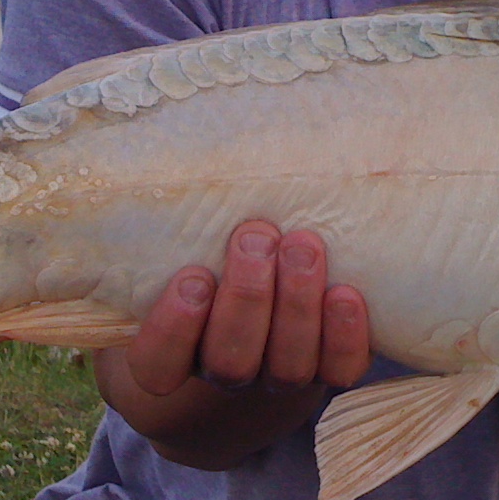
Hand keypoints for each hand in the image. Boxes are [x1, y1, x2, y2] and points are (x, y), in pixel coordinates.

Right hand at [95, 221, 371, 468]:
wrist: (278, 289)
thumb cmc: (217, 252)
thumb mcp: (184, 240)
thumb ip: (179, 217)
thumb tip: (152, 126)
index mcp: (176, 350)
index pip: (157, 364)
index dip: (172, 330)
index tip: (192, 277)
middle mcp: (227, 368)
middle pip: (229, 360)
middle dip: (246, 296)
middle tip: (256, 236)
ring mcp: (280, 373)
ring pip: (286, 365)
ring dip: (296, 304)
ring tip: (303, 246)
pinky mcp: (331, 368)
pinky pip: (339, 369)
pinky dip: (344, 335)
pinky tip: (346, 293)